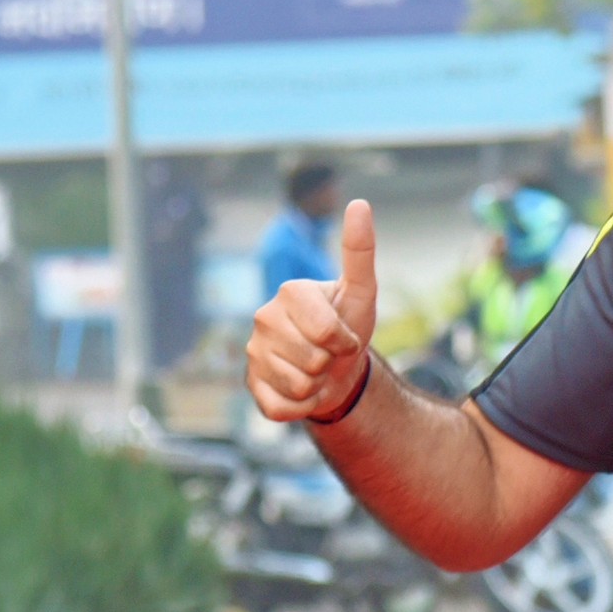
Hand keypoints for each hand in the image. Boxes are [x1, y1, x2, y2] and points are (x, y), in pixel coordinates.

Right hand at [246, 198, 379, 423]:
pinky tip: (301, 391)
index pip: (327, 333)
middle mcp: (263, 318)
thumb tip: (359, 203)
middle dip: (330, 364)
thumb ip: (359, 251)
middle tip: (328, 354)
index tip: (344, 335)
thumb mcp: (361, 292)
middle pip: (312, 360)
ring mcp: (253, 353)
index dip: (345, 342)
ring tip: (316, 370)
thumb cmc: (349, 326)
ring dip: (317, 385)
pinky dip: (301, 407)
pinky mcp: (251, 386)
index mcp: (289, 292)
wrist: (337, 371)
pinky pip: (281, 409)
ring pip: (298, 386)